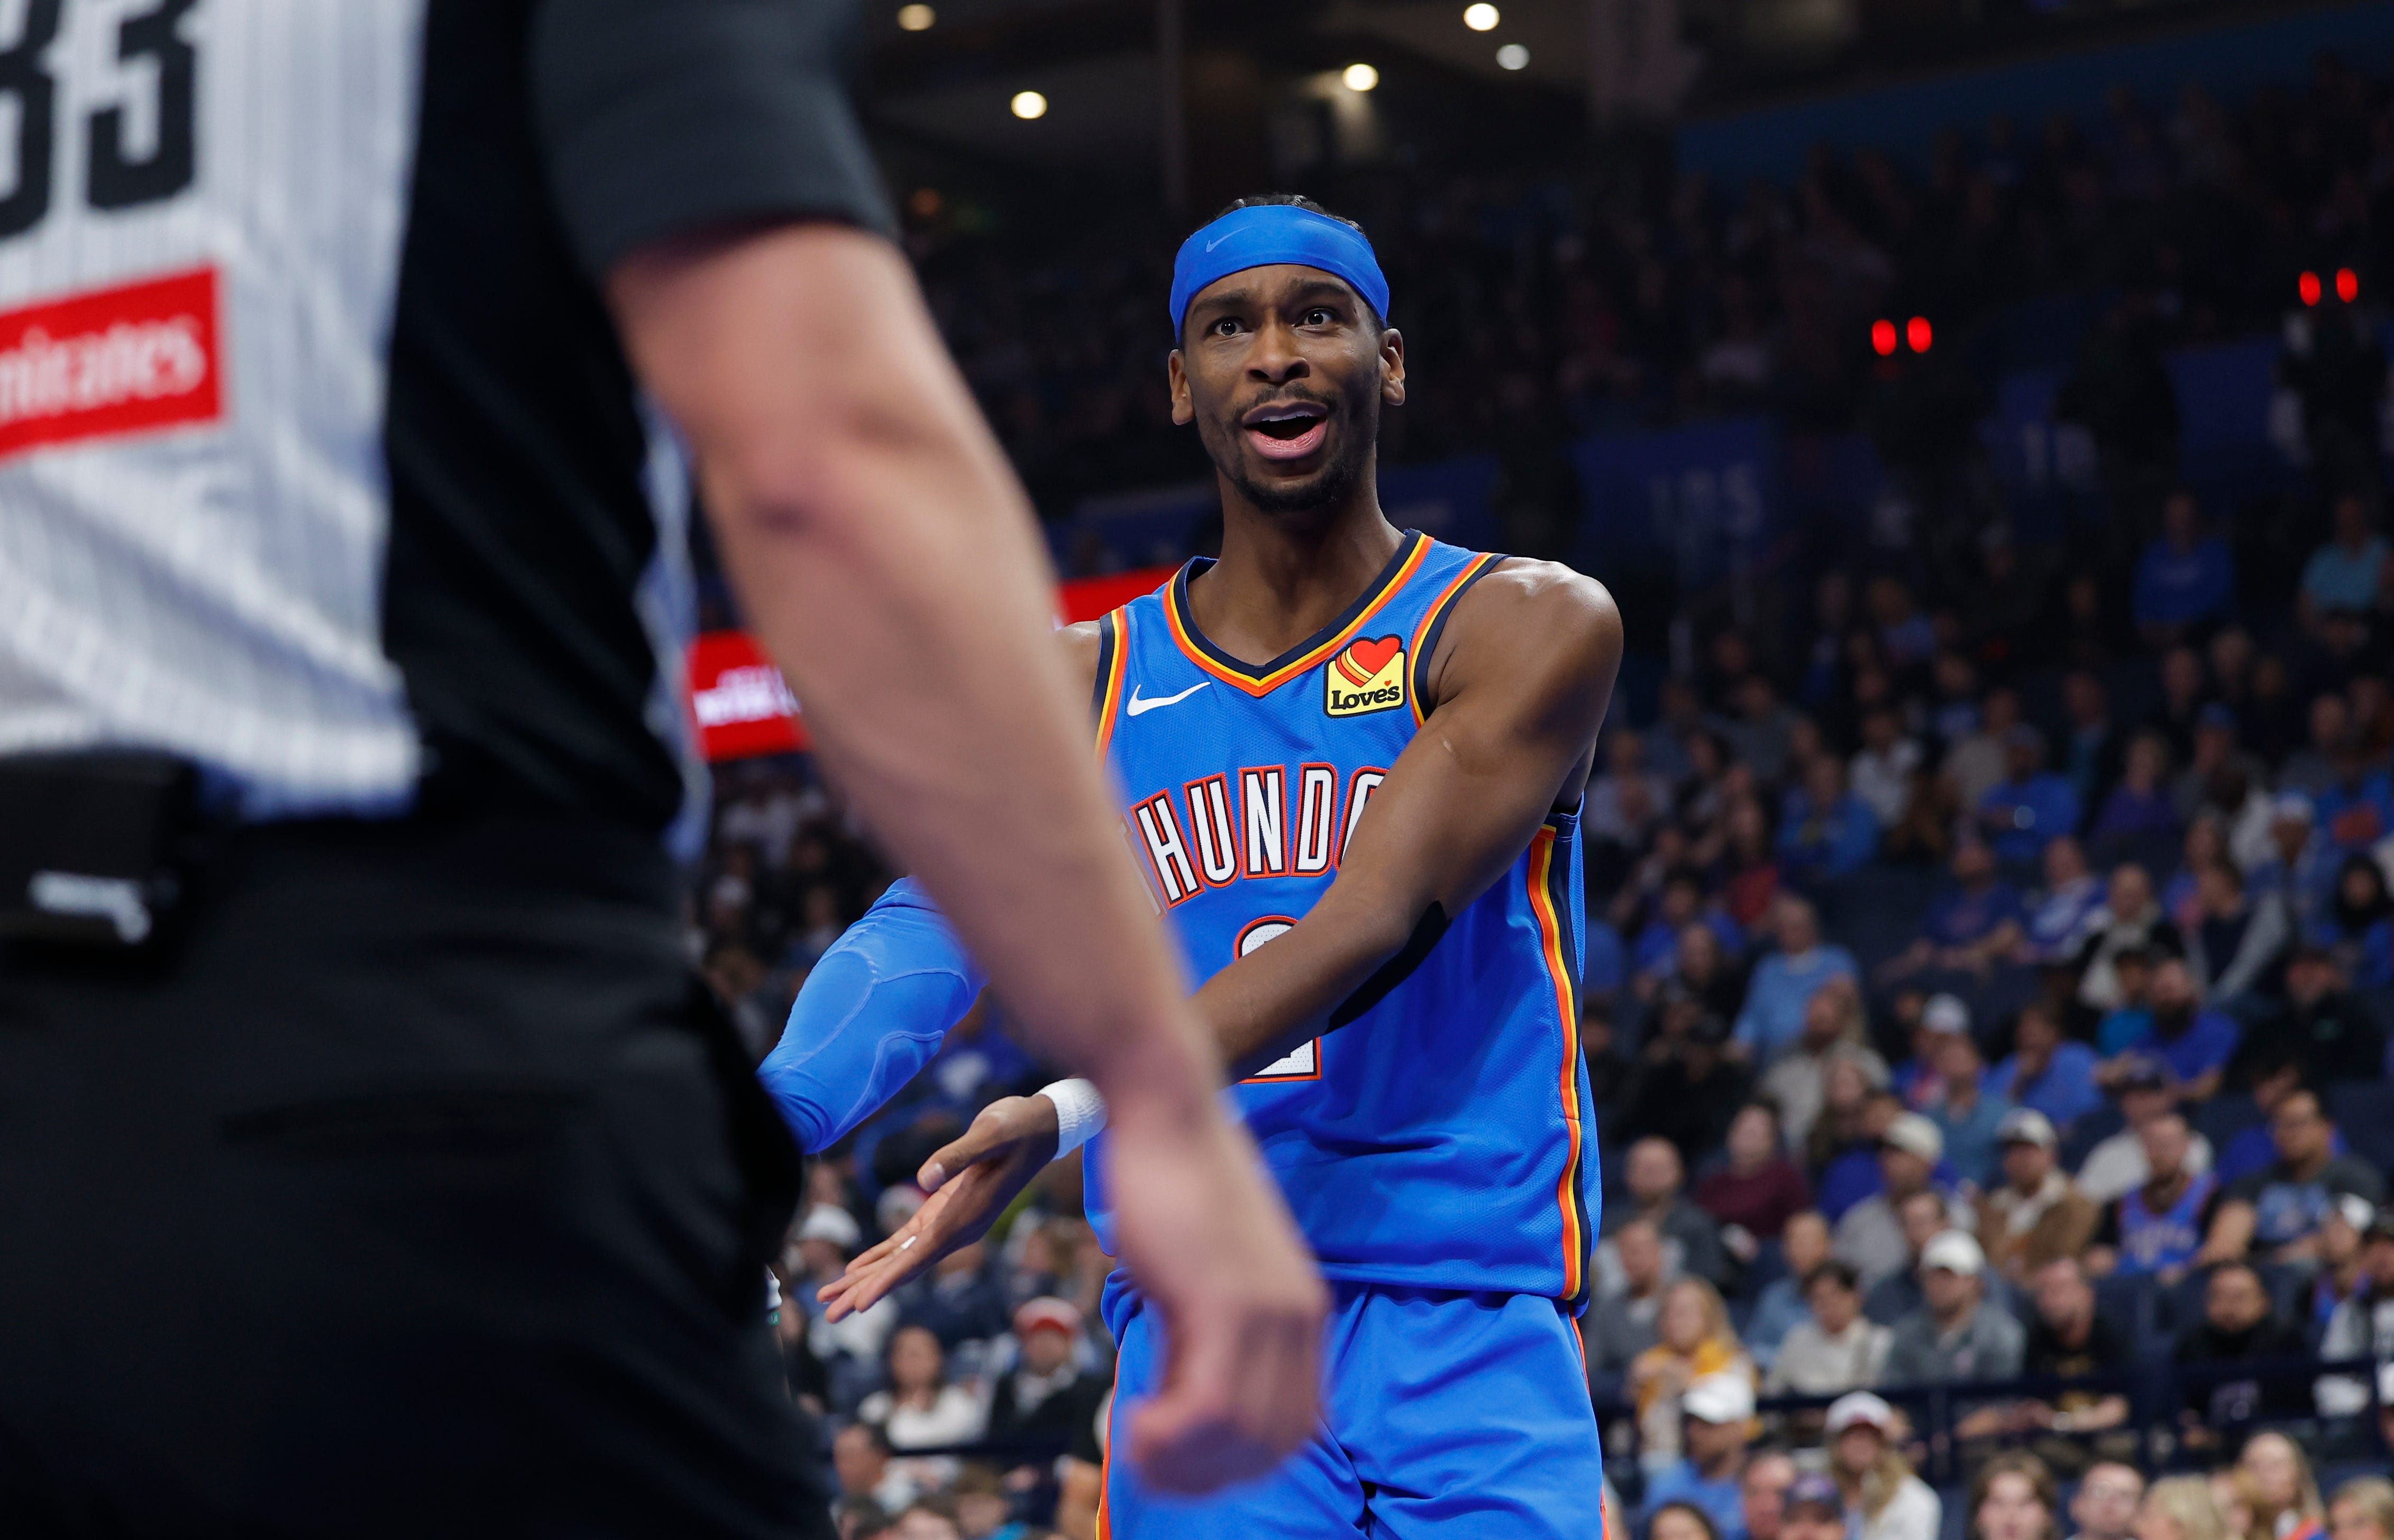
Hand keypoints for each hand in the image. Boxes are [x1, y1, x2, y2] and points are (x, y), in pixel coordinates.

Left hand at [818, 1095, 1061, 1322]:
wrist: (1040, 1126)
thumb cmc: (1017, 1127)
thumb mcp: (991, 1134)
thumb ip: (959, 1155)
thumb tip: (923, 1178)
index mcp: (967, 1217)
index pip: (921, 1256)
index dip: (889, 1279)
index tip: (861, 1303)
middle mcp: (958, 1229)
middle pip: (906, 1267)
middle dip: (867, 1289)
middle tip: (830, 1313)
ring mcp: (951, 1222)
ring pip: (903, 1259)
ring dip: (868, 1277)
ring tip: (832, 1297)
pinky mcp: (944, 1210)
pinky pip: (908, 1241)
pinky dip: (882, 1255)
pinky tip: (857, 1267)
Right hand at [1102, 1093, 1327, 1494]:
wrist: (1167, 1112)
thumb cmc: (1171, 1186)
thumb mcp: (1204, 1275)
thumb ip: (1209, 1336)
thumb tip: (1185, 1405)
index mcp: (1302, 1312)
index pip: (1294, 1428)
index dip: (1236, 1462)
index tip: (1180, 1457)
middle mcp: (1299, 1317)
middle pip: (1272, 1446)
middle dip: (1206, 1474)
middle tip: (1147, 1460)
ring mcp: (1268, 1311)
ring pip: (1241, 1438)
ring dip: (1182, 1462)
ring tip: (1135, 1443)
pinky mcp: (1226, 1301)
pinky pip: (1211, 1409)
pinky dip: (1170, 1436)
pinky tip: (1133, 1421)